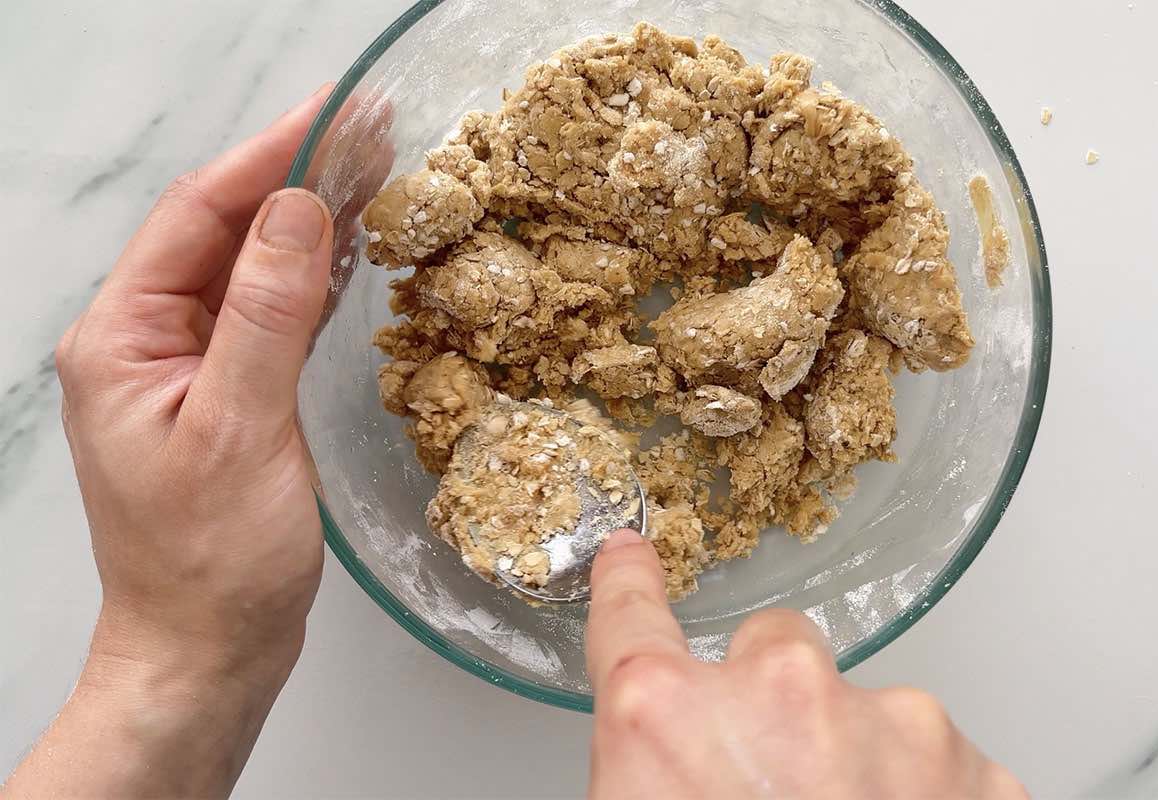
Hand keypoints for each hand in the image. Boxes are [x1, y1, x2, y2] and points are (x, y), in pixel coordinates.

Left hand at [5, 87, 334, 798]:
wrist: (207, 648)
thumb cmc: (212, 558)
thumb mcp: (238, 430)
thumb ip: (266, 315)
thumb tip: (298, 211)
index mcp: (122, 338)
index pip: (195, 217)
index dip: (266, 158)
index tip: (333, 116)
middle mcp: (146, 340)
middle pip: (221, 232)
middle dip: (293, 178)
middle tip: (368, 131)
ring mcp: (188, 366)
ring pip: (250, 269)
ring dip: (307, 221)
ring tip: (372, 171)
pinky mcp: (229, 393)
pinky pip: (269, 314)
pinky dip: (310, 278)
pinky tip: (349, 248)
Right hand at [585, 530, 1027, 799]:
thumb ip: (653, 772)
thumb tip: (667, 764)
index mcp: (668, 721)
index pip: (631, 619)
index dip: (630, 583)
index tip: (633, 555)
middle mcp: (780, 697)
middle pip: (775, 648)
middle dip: (774, 702)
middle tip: (773, 789)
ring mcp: (893, 725)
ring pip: (865, 704)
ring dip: (856, 756)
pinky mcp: (977, 768)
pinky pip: (936, 756)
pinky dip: (922, 795)